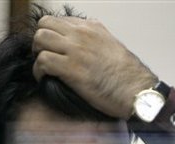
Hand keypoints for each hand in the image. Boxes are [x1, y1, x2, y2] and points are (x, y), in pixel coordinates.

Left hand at [32, 16, 157, 119]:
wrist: (137, 91)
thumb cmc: (128, 77)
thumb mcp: (113, 48)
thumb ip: (96, 42)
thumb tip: (83, 49)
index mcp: (93, 28)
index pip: (60, 21)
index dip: (53, 36)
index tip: (53, 49)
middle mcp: (82, 34)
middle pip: (45, 25)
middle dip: (40, 41)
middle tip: (44, 56)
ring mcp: (76, 50)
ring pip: (40, 38)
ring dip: (38, 53)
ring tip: (44, 68)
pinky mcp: (71, 68)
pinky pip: (42, 61)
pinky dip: (39, 71)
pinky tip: (45, 79)